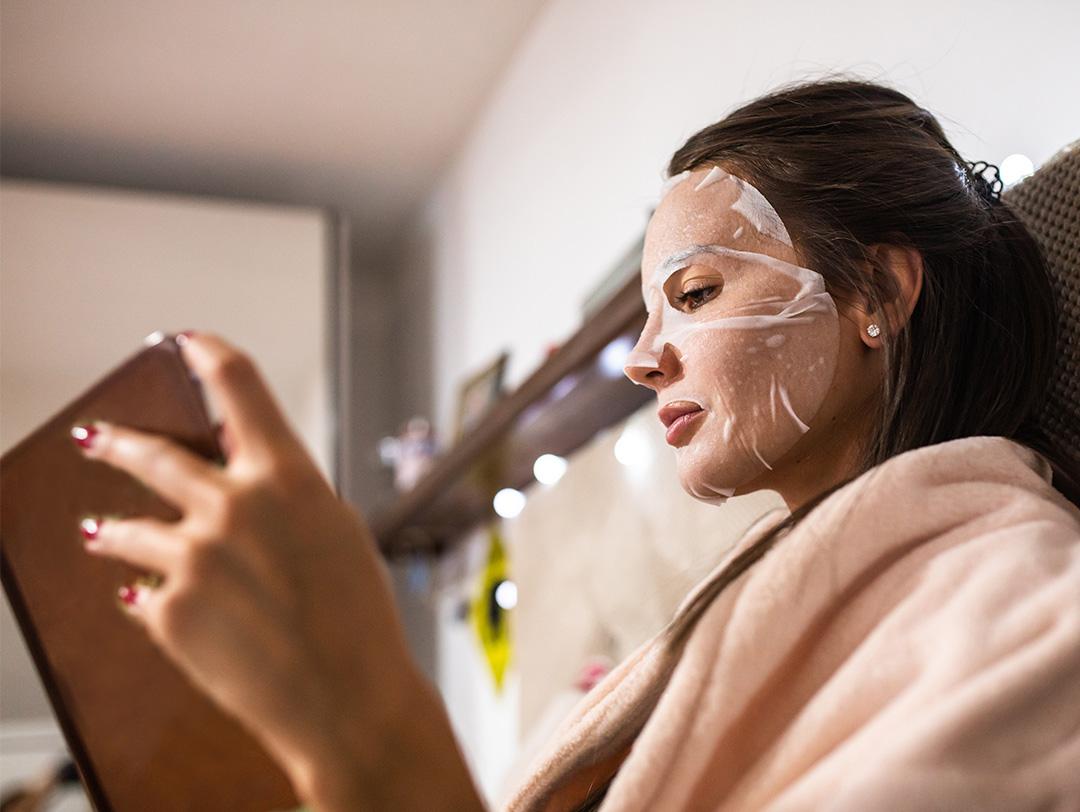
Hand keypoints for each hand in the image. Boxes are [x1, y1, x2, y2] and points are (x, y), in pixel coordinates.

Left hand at [73, 331, 419, 800]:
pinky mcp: (168, 611)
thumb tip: (241, 478)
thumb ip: (283, 495)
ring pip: (129, 528)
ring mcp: (193, 557)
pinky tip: (147, 599)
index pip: (238, 386)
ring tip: (97, 530)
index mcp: (286, 476)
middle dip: (117, 442)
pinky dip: (149, 592)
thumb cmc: (356, 617)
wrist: (345, 699)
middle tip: (93, 436)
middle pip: (154, 455)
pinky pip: (143, 590)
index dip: (208, 353)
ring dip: (112, 528)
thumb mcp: (333, 531)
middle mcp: (233, 505)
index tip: (185, 340)